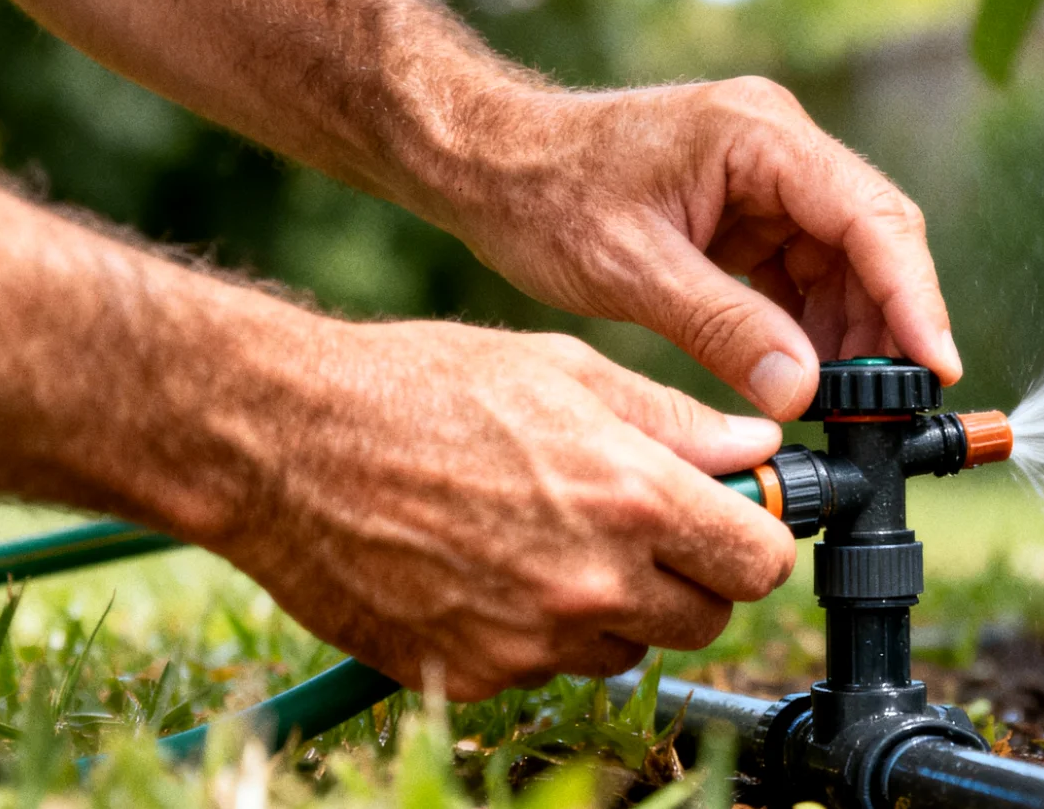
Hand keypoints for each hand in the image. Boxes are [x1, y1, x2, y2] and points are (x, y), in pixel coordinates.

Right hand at [223, 320, 795, 699]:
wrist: (283, 445)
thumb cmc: (419, 387)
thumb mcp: (565, 370)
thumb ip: (675, 420)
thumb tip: (757, 447)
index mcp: (631, 497)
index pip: (759, 562)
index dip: (755, 538)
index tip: (734, 519)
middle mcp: (593, 584)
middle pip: (706, 618)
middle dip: (691, 574)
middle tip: (644, 524)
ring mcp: (533, 640)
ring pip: (628, 648)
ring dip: (616, 606)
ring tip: (550, 535)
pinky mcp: (477, 673)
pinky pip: (550, 666)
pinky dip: (541, 630)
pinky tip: (494, 566)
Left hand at [428, 77, 962, 419]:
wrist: (489, 162)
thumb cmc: (545, 194)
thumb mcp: (631, 268)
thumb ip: (722, 327)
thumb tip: (803, 391)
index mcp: (760, 135)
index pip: (870, 217)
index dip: (912, 296)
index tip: (934, 365)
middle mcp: (778, 145)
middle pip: (873, 239)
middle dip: (888, 324)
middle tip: (889, 409)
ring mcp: (767, 176)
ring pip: (846, 261)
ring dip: (851, 332)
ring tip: (845, 406)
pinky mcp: (749, 208)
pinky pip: (806, 269)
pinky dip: (812, 326)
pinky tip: (805, 378)